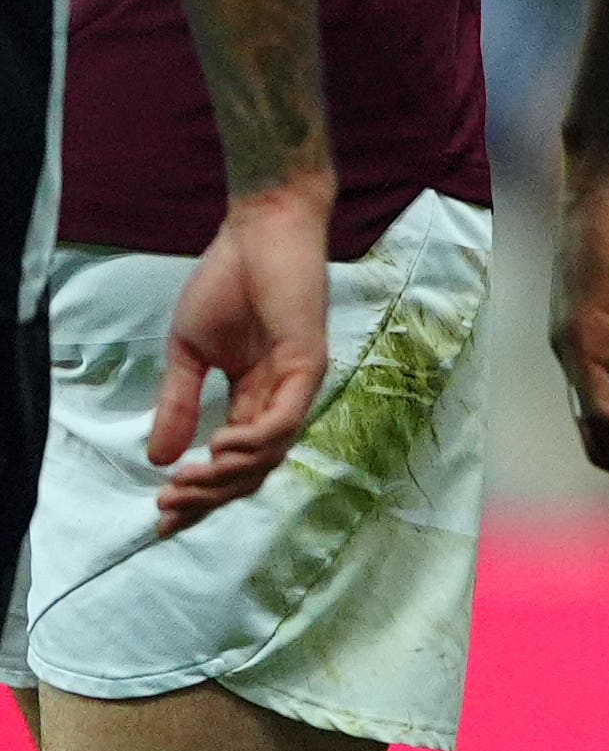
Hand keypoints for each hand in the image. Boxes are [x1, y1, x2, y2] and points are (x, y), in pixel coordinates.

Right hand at [150, 177, 332, 532]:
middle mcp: (280, 399)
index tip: (161, 518)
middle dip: (207, 496)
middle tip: (167, 505)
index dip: (199, 495)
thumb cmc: (228, 283)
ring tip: (187, 482)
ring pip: (269, 453)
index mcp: (253, 397)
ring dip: (226, 476)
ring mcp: (298, 384)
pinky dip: (254, 441)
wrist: (257, 233)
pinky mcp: (308, 363)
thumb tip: (158, 459)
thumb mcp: (189, 353)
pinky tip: (220, 448)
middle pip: (251, 470)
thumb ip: (179, 404)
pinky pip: (285, 418)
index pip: (231, 462)